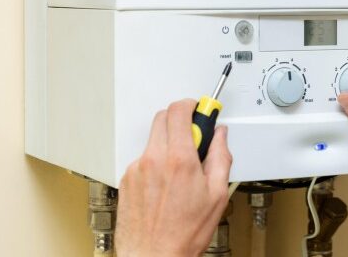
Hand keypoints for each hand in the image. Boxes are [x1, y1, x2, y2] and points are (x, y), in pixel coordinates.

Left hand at [116, 99, 232, 256]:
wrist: (154, 255)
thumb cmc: (184, 233)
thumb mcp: (217, 194)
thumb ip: (220, 157)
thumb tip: (220, 137)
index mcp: (179, 160)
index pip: (179, 111)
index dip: (192, 105)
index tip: (200, 110)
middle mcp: (154, 159)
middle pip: (163, 117)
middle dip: (180, 121)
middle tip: (194, 137)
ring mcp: (137, 169)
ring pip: (153, 139)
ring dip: (168, 143)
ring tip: (180, 169)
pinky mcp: (127, 179)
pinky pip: (143, 158)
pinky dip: (156, 162)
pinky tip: (165, 183)